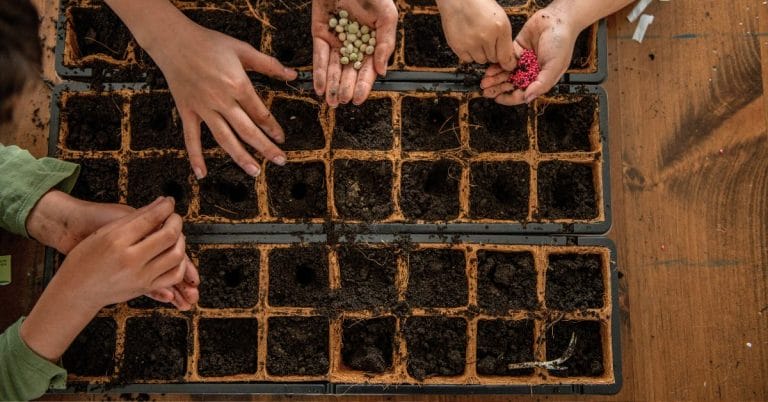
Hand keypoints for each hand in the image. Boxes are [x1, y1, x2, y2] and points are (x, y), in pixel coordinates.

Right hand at [26, 191, 199, 309]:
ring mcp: (140, 277)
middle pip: (169, 236)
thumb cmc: (86, 258)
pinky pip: (174, 276)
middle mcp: (130, 260)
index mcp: (117, 242)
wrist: (77, 291)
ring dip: (181, 241)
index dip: (166, 207)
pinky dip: (180, 263)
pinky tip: (175, 254)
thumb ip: (135, 217)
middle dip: (177, 222)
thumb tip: (161, 202)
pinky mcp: (145, 288)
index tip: (170, 202)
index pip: (151, 219)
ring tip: (175, 235)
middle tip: (174, 217)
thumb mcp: (104, 232)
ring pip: (176, 256)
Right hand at [145, 17, 296, 178]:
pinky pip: (191, 138)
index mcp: (237, 84)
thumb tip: (292, 74)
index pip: (260, 113)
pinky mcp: (187, 111)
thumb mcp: (242, 49)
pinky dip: (195, 157)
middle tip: (280, 161)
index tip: (281, 138)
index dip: (273, 128)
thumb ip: (269, 64)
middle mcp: (221, 100)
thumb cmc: (210, 43)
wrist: (174, 40)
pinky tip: (202, 174)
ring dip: (240, 157)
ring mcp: (203, 108)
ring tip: (255, 172)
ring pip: (224, 138)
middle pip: (247, 130)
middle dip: (265, 148)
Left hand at [312, 0, 397, 105]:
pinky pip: (319, 55)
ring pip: (333, 67)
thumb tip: (382, 71)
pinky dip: (318, 71)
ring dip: (331, 85)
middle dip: (344, 88)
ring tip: (330, 101)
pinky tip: (319, 86)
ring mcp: (336, 39)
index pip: (368, 68)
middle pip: (349, 71)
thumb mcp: (386, 16)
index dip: (362, 85)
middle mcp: (354, 43)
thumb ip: (385, 43)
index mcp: (372, 41)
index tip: (357, 99)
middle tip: (341, 102)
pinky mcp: (320, 32)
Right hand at [436, 0, 516, 68]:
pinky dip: (469, 54)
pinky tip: (468, 41)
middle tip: (487, 41)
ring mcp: (471, 42)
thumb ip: (505, 39)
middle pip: (493, 59)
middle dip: (492, 52)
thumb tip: (508, 60)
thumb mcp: (500, 18)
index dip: (507, 62)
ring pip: (480, 60)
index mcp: (499, 28)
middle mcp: (485, 37)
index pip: (506, 56)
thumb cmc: (480, 6)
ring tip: (477, 39)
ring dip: (480, 54)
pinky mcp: (458, 46)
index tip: (507, 63)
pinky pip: (467, 59)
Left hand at [480, 7, 578, 104]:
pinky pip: (503, 60)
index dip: (510, 98)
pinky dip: (496, 66)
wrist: (557, 19)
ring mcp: (522, 62)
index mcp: (540, 79)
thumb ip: (542, 84)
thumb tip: (528, 98)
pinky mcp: (515, 50)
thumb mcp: (554, 67)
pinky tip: (489, 70)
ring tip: (485, 82)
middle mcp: (530, 72)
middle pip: (511, 85)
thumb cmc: (561, 43)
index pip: (523, 93)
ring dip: (495, 79)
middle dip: (498, 89)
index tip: (498, 98)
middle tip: (486, 92)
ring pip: (505, 74)